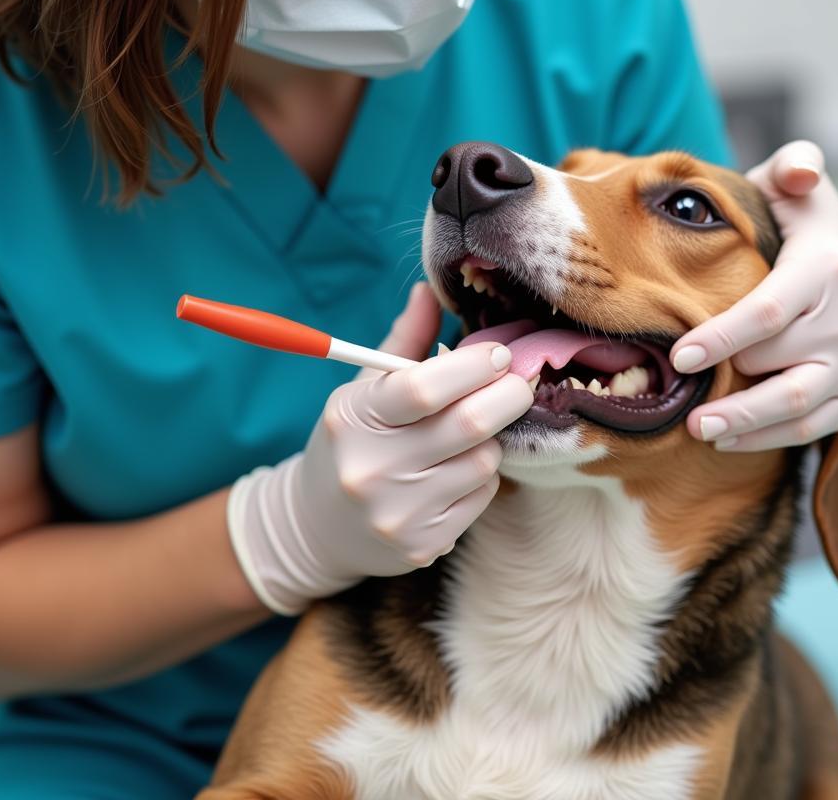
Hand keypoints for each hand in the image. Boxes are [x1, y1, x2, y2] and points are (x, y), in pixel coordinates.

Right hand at [226, 282, 533, 614]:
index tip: (498, 353)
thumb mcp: (363, 389)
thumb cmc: (353, 440)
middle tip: (518, 380)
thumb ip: (403, 341)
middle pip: (469, 425)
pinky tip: (458, 468)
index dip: (473, 365)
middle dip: (508, 395)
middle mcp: (372, 469)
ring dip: (492, 438)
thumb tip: (430, 290)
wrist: (318, 525)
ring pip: (484, 460)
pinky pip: (481, 495)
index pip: (423, 387)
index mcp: (355, 418)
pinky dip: (482, 474)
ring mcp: (398, 513)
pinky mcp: (422, 546)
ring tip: (473, 430)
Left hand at [669, 140, 837, 451]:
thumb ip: (792, 166)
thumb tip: (797, 172)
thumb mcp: (795, 185)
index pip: (768, 310)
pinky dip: (767, 438)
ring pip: (797, 403)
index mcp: (830, 267)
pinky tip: (726, 439)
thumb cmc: (801, 225)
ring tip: (699, 428)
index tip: (680, 357)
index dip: (721, 337)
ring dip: (745, 423)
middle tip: (677, 398)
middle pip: (777, 361)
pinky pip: (812, 427)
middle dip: (726, 381)